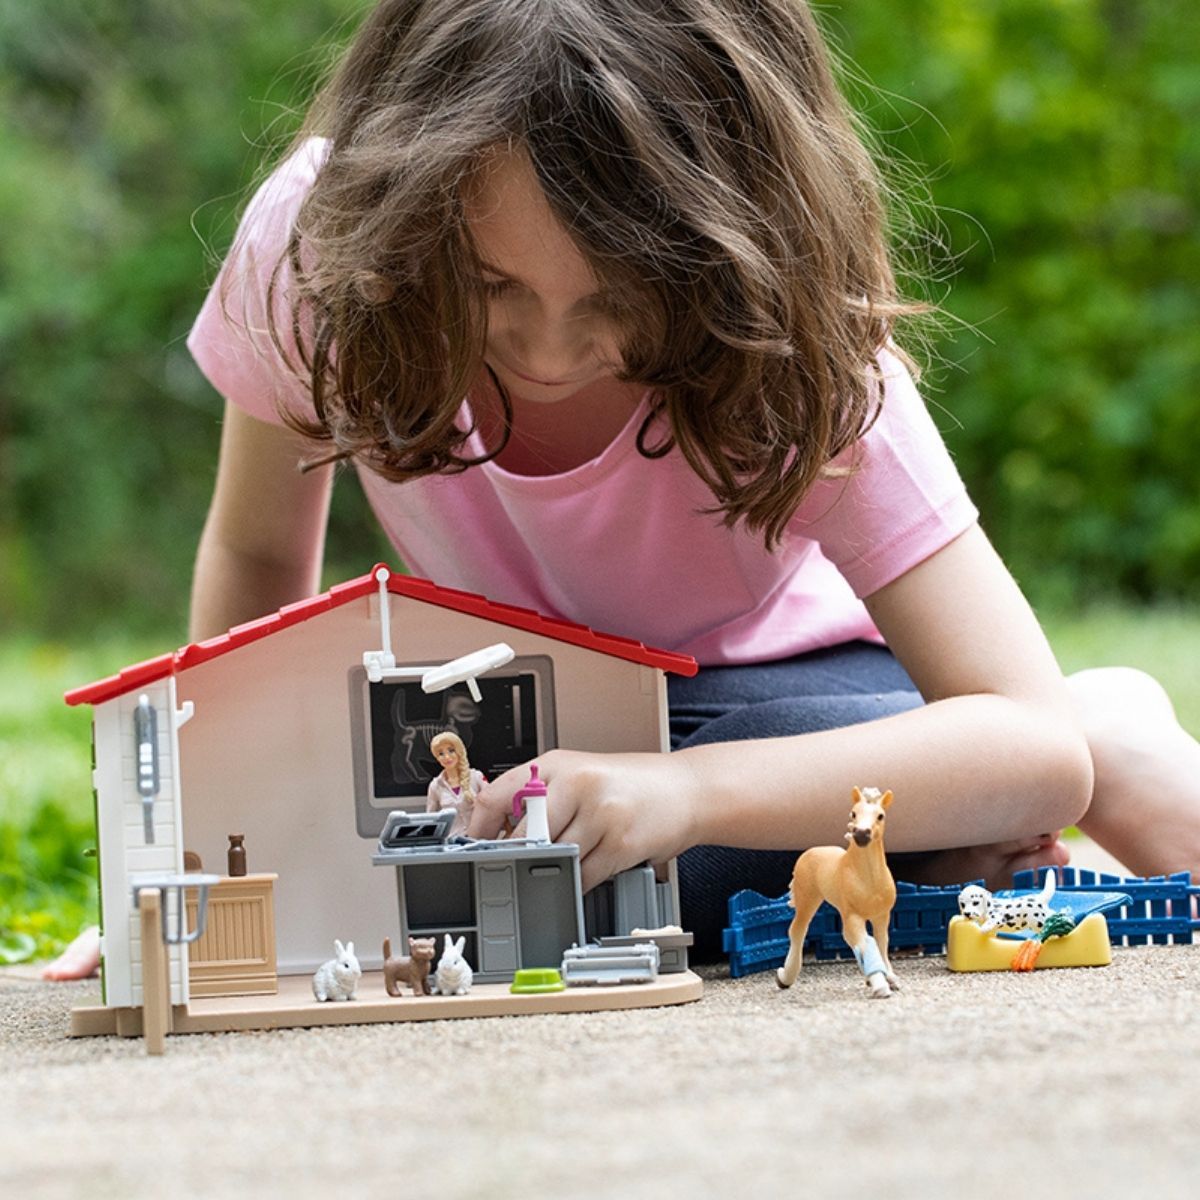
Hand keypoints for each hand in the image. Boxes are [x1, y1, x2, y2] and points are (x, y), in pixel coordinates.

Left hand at [467, 748, 700, 891]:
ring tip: (574, 855)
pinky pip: (583, 876)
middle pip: (524, 835)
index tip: (474, 848)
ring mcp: (600, 813)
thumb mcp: (578, 775)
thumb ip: (539, 796)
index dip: (479, 829)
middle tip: (521, 864)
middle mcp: (576, 783)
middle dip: (520, 856)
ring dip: (557, 868)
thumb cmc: (629, 785)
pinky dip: (581, 881)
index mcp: (556, 764)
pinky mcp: (621, 842)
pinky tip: (591, 866)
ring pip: (554, 858)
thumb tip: (495, 833)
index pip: (498, 797)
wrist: (687, 790)